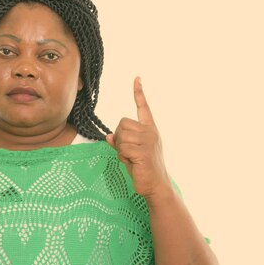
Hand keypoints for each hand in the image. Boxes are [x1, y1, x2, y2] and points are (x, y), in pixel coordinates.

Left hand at [106, 77, 170, 198]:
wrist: (155, 186)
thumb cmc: (143, 170)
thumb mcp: (130, 154)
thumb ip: (120, 144)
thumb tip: (108, 137)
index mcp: (150, 130)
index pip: (144, 107)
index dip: (139, 93)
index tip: (136, 78)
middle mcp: (150, 132)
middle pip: (123, 122)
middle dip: (119, 137)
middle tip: (126, 151)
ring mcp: (148, 141)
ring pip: (121, 135)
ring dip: (120, 148)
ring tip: (130, 158)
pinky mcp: (143, 151)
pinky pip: (122, 147)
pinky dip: (122, 156)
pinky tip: (132, 162)